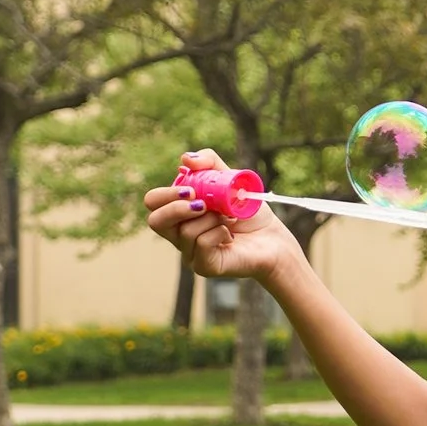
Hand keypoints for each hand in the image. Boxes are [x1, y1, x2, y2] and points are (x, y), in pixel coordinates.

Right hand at [145, 152, 297, 286]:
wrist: (273, 237)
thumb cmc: (249, 211)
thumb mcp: (230, 179)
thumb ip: (208, 163)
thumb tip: (185, 160)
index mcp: (180, 211)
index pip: (153, 202)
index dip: (166, 194)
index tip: (191, 190)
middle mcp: (179, 233)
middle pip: (155, 221)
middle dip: (177, 208)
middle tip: (203, 204)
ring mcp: (190, 252)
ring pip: (185, 232)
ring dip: (211, 219)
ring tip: (229, 219)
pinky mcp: (204, 266)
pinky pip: (201, 245)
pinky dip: (219, 233)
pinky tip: (231, 235)